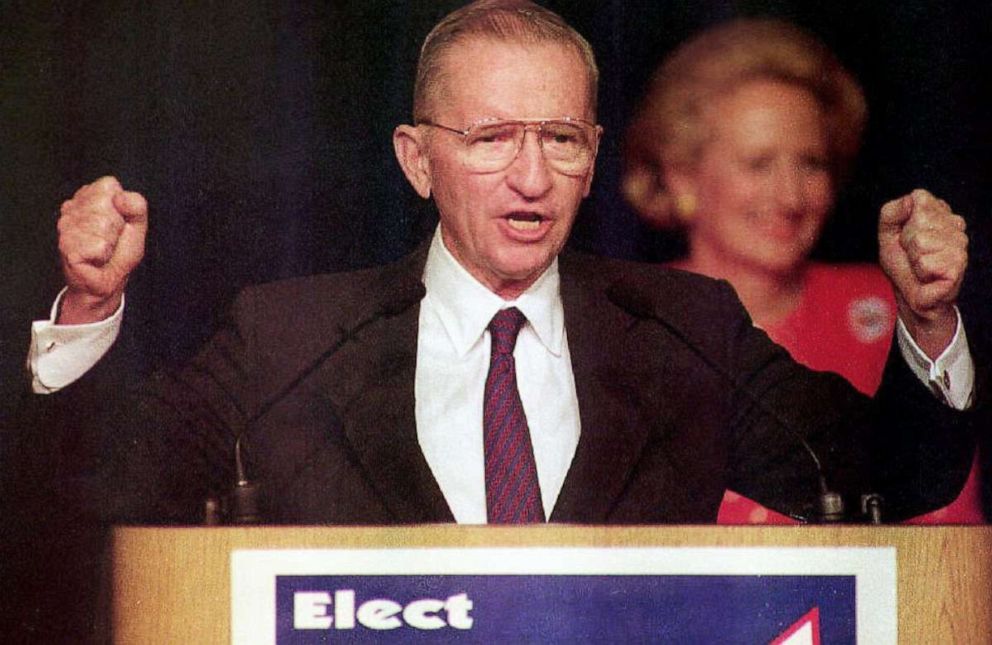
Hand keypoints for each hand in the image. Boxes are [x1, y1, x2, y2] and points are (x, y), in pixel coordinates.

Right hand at [58, 176, 147, 323]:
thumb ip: (137, 206)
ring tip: (103, 248)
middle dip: (116, 225)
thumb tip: (120, 197)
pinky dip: (103, 254)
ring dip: (109, 241)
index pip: (108, 185)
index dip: (121, 206)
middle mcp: (72, 207)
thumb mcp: (137, 226)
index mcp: (89, 196)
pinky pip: (96, 244)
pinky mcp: (66, 246)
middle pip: (104, 204)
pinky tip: (95, 257)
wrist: (107, 281)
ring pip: (100, 224)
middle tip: (110, 238)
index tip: (119, 223)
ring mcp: (65, 226)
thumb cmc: (120, 252)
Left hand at [879, 188, 966, 358]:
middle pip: (918, 220)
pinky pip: (926, 261)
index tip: (904, 236)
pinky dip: (919, 271)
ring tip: (920, 265)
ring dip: (913, 257)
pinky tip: (927, 275)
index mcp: (939, 212)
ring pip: (921, 241)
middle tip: (912, 254)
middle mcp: (955, 224)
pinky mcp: (957, 265)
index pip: (919, 198)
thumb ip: (892, 212)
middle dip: (906, 240)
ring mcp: (960, 244)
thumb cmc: (902, 263)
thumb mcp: (887, 233)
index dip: (903, 219)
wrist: (911, 295)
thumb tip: (910, 199)